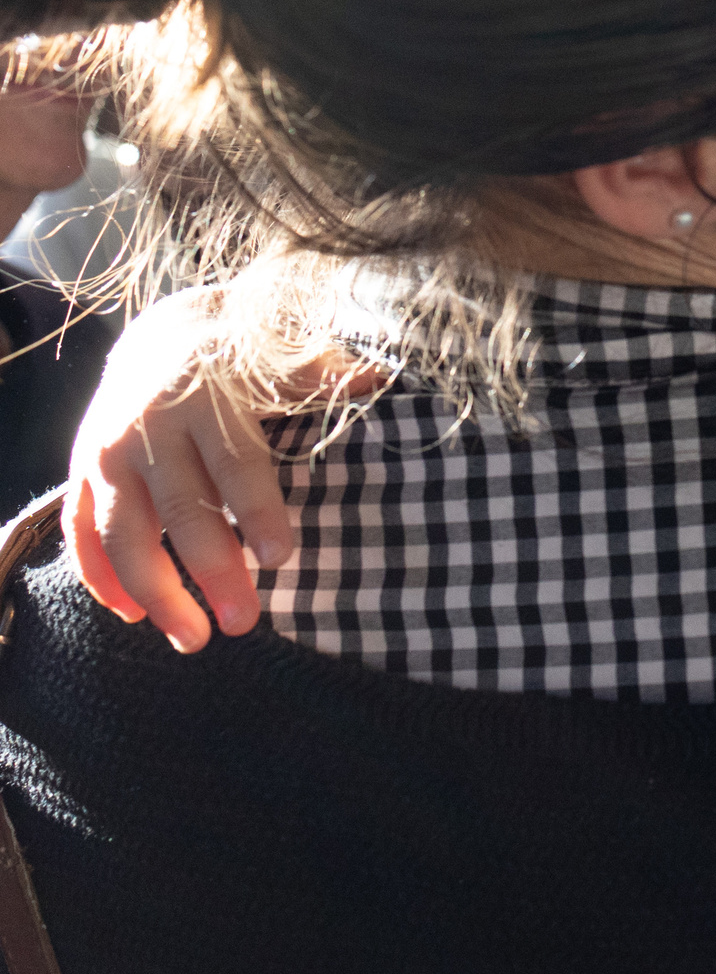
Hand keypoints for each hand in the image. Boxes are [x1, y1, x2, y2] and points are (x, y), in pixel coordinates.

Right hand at [63, 296, 379, 651]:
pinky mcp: (79, 474)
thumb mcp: (276, 358)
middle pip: (180, 511)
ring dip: (153, 592)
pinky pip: (80, 534)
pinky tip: (132, 616)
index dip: (256, 511)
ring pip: (121, 535)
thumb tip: (378, 380)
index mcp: (205, 402)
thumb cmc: (239, 361)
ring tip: (192, 638)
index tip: (282, 557)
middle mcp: (148, 431)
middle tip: (244, 624)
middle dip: (211, 572)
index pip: (234, 464)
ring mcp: (106, 456)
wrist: (163, 336)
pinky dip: (98, 578)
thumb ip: (318, 375)